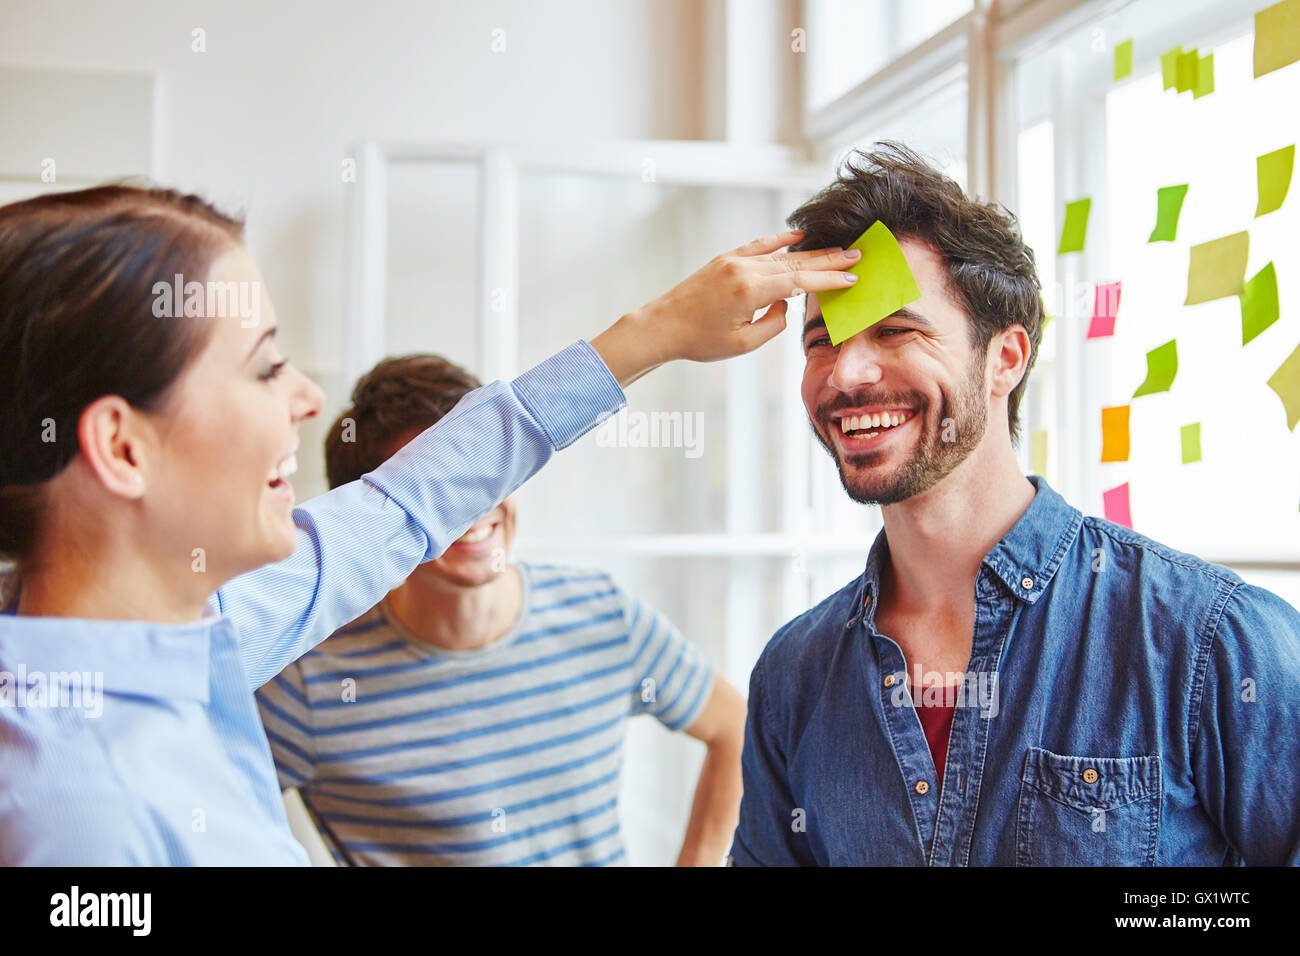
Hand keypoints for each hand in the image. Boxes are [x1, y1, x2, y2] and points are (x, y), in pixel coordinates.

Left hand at [591, 229, 859, 385]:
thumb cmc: (700, 341)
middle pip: (795, 263)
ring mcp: (733, 260)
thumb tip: (785, 305)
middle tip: (857, 255)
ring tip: (837, 249)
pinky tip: (797, 236)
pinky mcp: (725, 259)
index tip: (852, 278)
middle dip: (829, 260)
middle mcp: (743, 269)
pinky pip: (759, 246)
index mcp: (750, 291)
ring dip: (810, 252)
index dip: (828, 280)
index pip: (799, 282)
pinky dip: (779, 241)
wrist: (662, 325)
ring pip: (780, 254)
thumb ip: (773, 324)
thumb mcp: (743, 343)